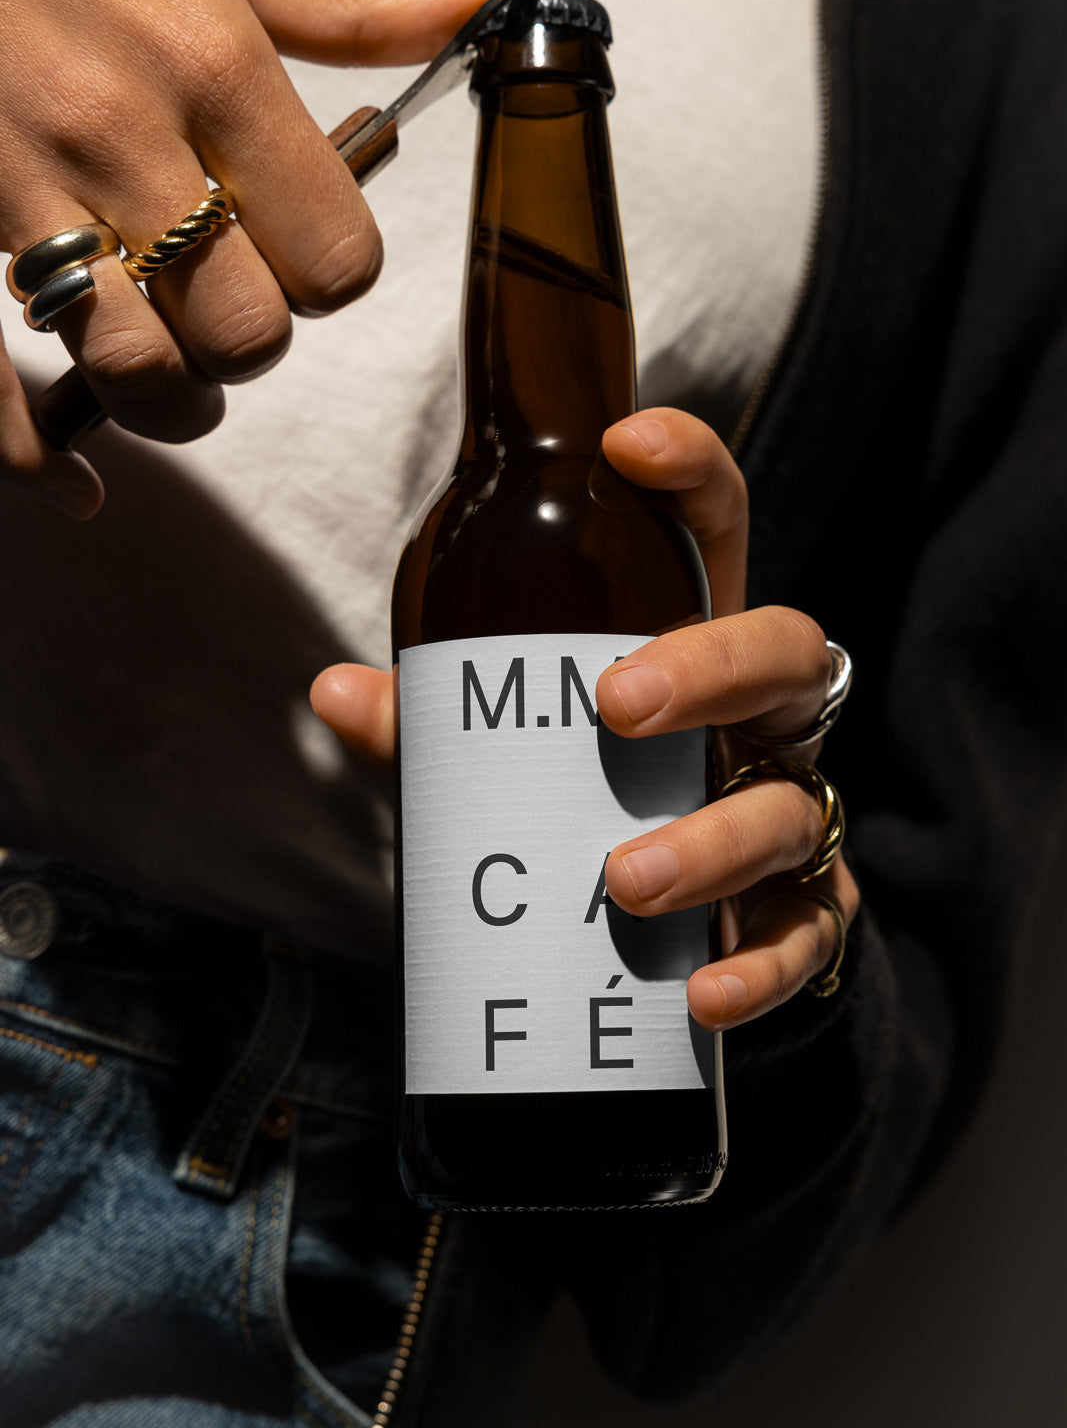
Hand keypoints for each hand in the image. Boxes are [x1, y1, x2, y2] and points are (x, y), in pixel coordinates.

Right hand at [0, 0, 505, 516]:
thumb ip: (347, 9)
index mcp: (215, 66)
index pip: (333, 257)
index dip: (334, 277)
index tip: (308, 254)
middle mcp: (126, 136)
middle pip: (247, 332)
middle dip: (258, 341)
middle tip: (239, 308)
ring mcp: (26, 189)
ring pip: (136, 369)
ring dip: (173, 400)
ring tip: (179, 379)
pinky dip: (36, 458)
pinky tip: (77, 486)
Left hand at [311, 406, 858, 1032]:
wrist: (680, 925)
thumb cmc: (596, 797)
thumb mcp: (518, 751)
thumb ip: (441, 726)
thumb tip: (334, 692)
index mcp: (693, 642)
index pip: (715, 529)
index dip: (689, 471)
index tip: (625, 444)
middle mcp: (762, 715)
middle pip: (783, 648)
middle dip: (709, 664)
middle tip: (615, 705)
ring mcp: (792, 809)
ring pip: (794, 802)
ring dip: (713, 839)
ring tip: (624, 880)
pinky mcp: (805, 910)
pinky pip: (809, 933)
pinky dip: (759, 966)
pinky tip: (699, 994)